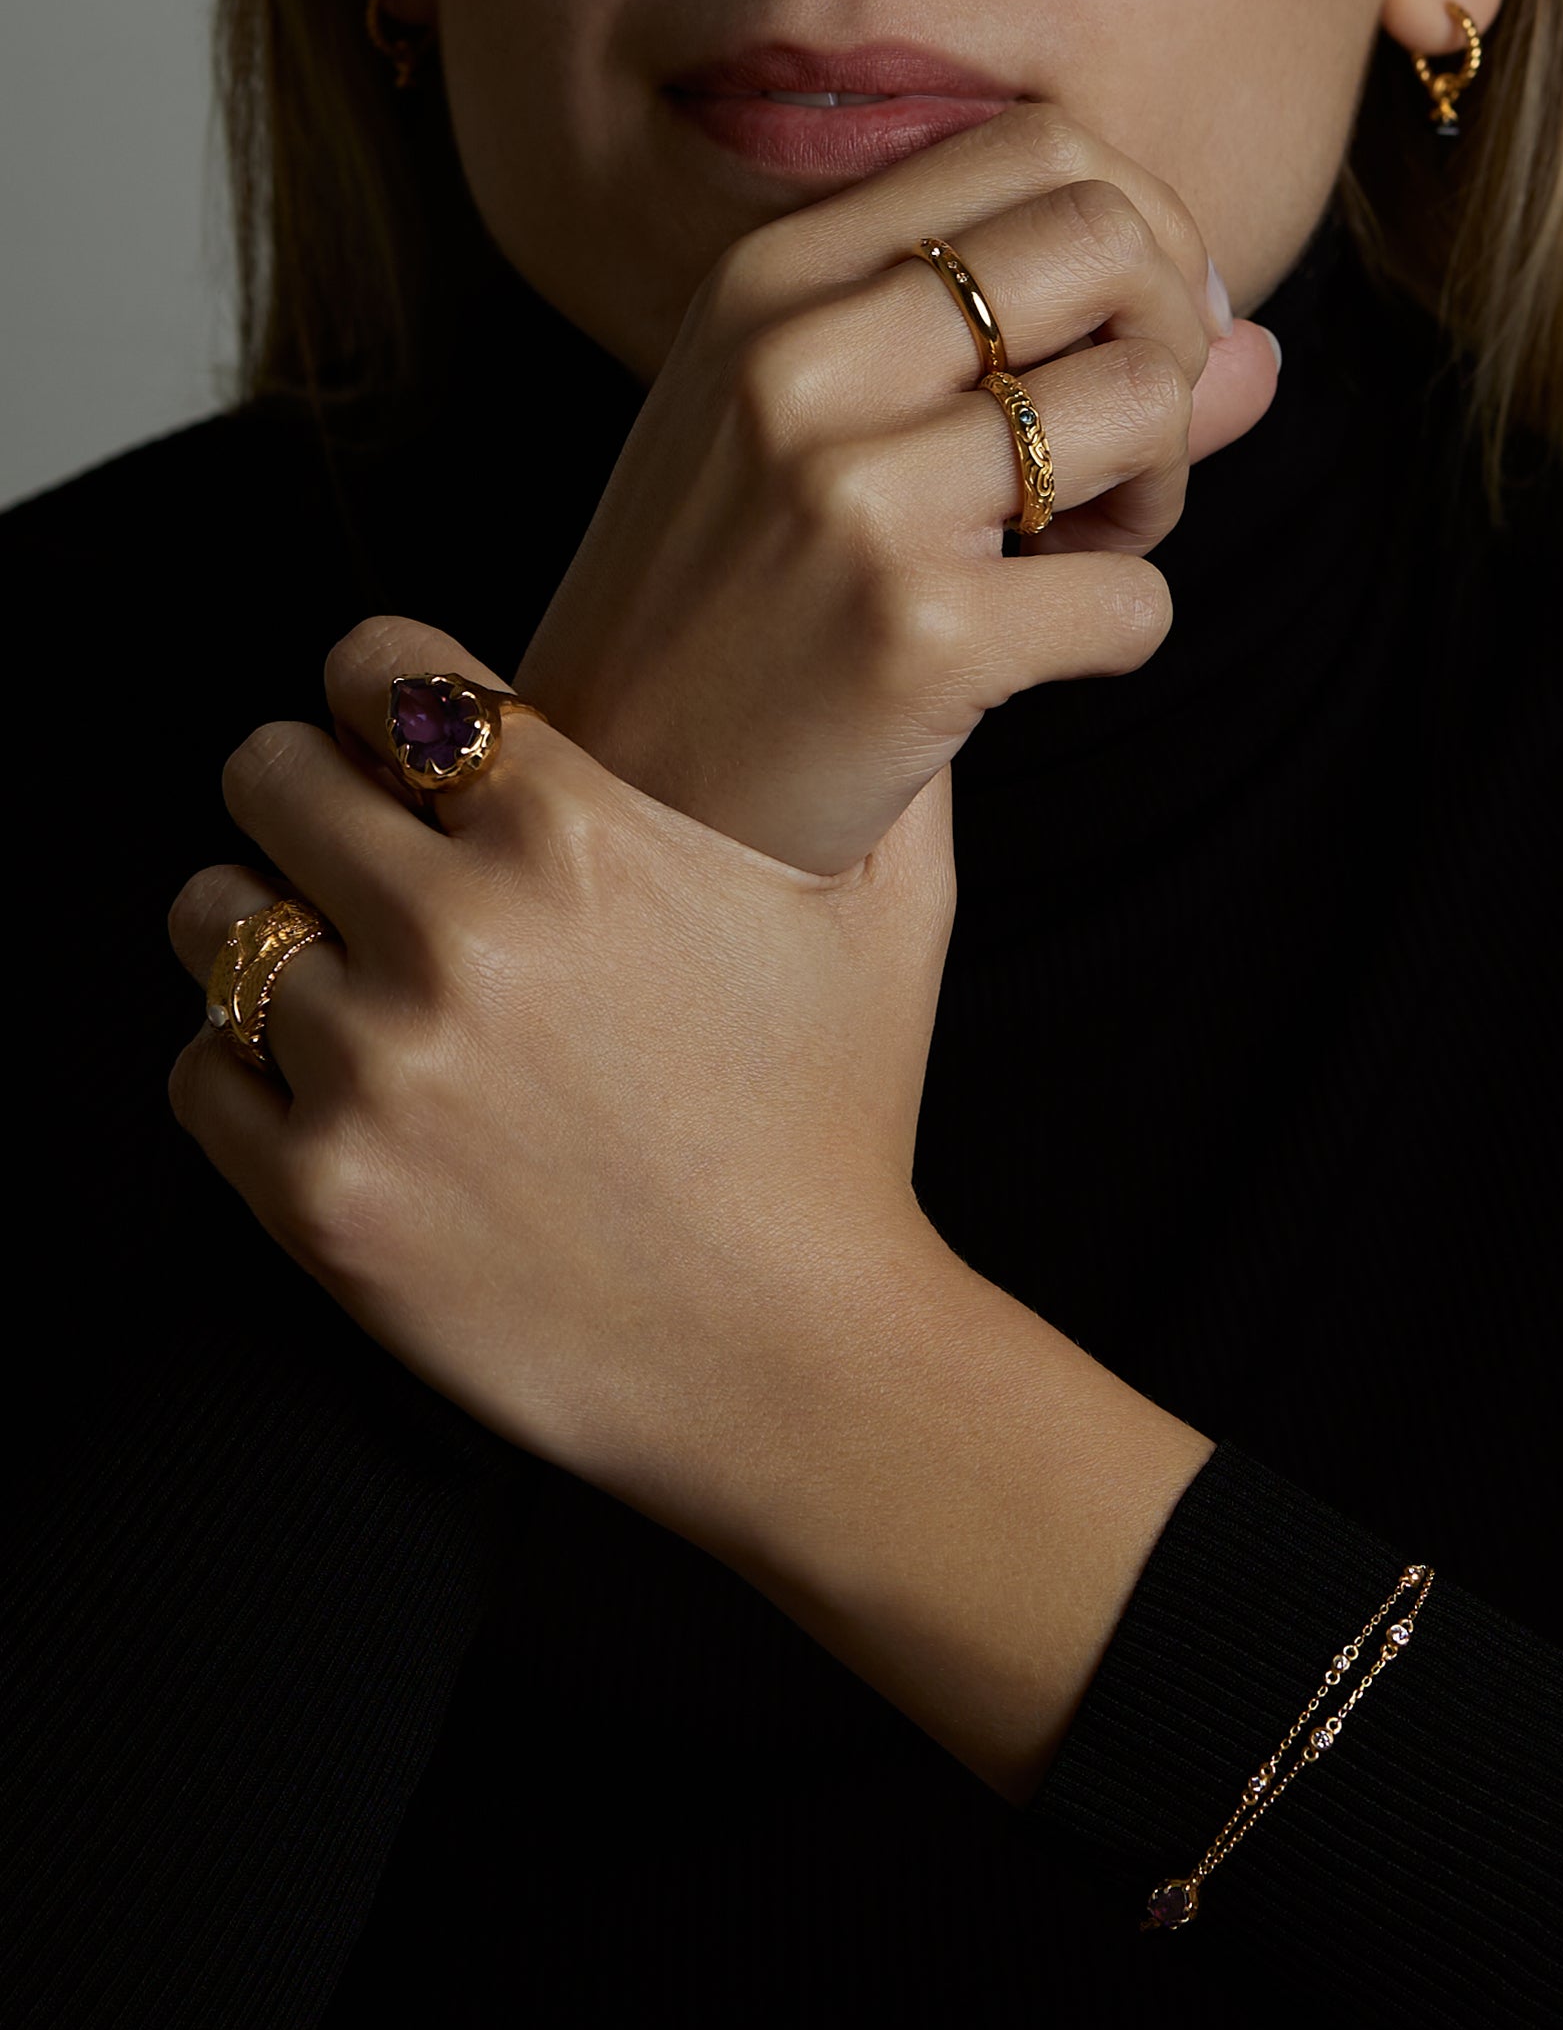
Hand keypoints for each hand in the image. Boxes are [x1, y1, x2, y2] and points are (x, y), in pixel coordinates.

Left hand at [167, 620, 958, 1569]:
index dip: (375, 691)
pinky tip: (333, 1092)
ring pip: (214, 923)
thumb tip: (887, 676)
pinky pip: (201, 1070)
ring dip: (265, 937)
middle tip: (355, 856)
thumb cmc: (844, 1137)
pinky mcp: (319, 1196)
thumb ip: (884, 766)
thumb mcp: (895, 923)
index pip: (377, 669)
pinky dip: (246, 1073)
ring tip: (340, 981)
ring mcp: (374, 1071)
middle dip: (307, 801)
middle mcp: (455, 936)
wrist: (794, 1361)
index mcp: (578, 840)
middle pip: (266, 775)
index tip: (392, 739)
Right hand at [520, 100, 1278, 876]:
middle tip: (1118, 460)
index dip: (1145, 234)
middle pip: (1111, 243)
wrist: (620, 801)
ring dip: (1160, 496)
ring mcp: (858, 499)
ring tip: (1070, 557)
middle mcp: (804, 363)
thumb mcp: (825, 441)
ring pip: (1149, 407)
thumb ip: (1026, 361)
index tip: (1140, 343)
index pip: (1040, 151)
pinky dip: (1123, 630)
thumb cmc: (726, 611)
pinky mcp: (920, 638)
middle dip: (1170, 348)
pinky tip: (1034, 654)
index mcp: (771, 285)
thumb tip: (1254, 346)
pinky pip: (1137, 600)